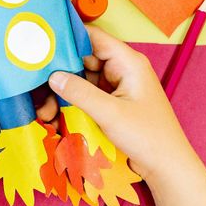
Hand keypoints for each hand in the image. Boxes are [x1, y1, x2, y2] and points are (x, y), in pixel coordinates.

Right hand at [48, 26, 197, 183]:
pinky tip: (57, 113)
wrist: (167, 167)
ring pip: (83, 78)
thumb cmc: (147, 136)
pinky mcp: (114, 102)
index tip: (42, 44)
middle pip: (85, 59)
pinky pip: (88, 94)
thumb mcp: (110, 113)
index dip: (68, 38)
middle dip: (62, 70)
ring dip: (65, 90)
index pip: (93, 38)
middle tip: (37, 82)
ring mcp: (118, 86)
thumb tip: (53, 76)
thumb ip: (80, 92)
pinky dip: (73, 101)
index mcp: (128, 62)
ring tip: (45, 107)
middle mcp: (123, 69)